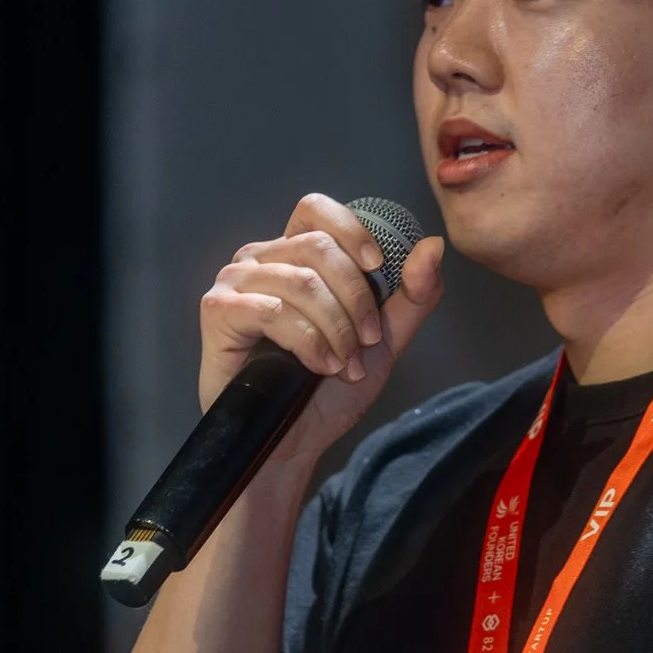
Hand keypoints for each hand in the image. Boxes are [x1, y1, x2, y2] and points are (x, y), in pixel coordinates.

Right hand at [198, 193, 445, 464]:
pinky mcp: (218, 311)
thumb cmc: (328, 389)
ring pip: (301, 282)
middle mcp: (260, 259)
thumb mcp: (384, 338)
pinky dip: (307, 342)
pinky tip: (317, 366)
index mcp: (293, 254)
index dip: (351, 231)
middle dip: (356, 301)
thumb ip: (413, 293)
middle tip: (365, 344)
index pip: (316, 209)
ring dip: (336, 330)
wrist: (293, 442)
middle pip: (318, 247)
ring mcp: (235, 282)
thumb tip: (434, 244)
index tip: (377, 268)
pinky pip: (272, 311)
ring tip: (342, 365)